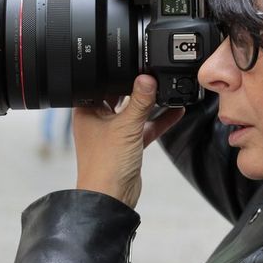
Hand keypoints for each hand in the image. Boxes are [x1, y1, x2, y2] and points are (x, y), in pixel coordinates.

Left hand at [73, 75, 183, 207]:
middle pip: (119, 97)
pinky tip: (175, 111)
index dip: (115, 74)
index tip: (133, 64)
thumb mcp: (126, 127)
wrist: (111, 198)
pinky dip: (159, 120)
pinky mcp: (128, 145)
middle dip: (137, 88)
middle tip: (153, 74)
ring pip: (134, 112)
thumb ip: (139, 102)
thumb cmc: (105, 165)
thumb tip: (147, 79)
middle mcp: (98, 121)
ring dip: (151, 104)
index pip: (100, 85)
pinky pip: (145, 127)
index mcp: (87, 112)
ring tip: (167, 89)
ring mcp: (114, 134)